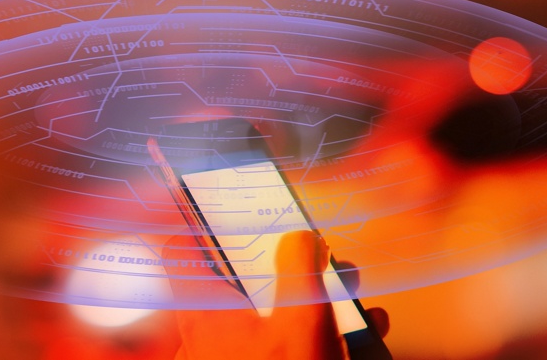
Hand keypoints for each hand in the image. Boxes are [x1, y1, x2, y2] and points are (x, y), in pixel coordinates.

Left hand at [164, 230, 388, 359]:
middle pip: (242, 281)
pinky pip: (286, 349)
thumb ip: (301, 269)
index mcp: (206, 310)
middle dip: (291, 265)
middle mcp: (211, 334)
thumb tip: (300, 236)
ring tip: (358, 299)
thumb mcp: (302, 320)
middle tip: (326, 257)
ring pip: (271, 316)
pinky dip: (319, 339)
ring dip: (317, 303)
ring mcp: (235, 359)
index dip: (201, 220)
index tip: (228, 202)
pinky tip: (364, 340)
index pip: (182, 250)